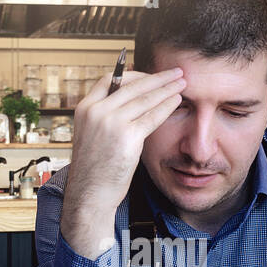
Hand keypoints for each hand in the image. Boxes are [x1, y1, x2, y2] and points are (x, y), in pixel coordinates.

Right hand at [60, 66, 185, 258]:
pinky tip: (177, 100)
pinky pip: (152, 116)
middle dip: (157, 77)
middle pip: (132, 85)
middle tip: (175, 72)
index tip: (149, 76)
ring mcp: (111, 123)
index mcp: (84, 108)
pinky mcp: (127, 137)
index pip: (109, 79)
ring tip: (181, 83)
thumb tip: (131, 102)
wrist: (90, 194)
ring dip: (166, 88)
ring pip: (145, 98)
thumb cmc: (94, 169)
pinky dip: (167, 106)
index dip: (132, 75)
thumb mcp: (92, 135)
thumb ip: (105, 116)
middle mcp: (96, 111)